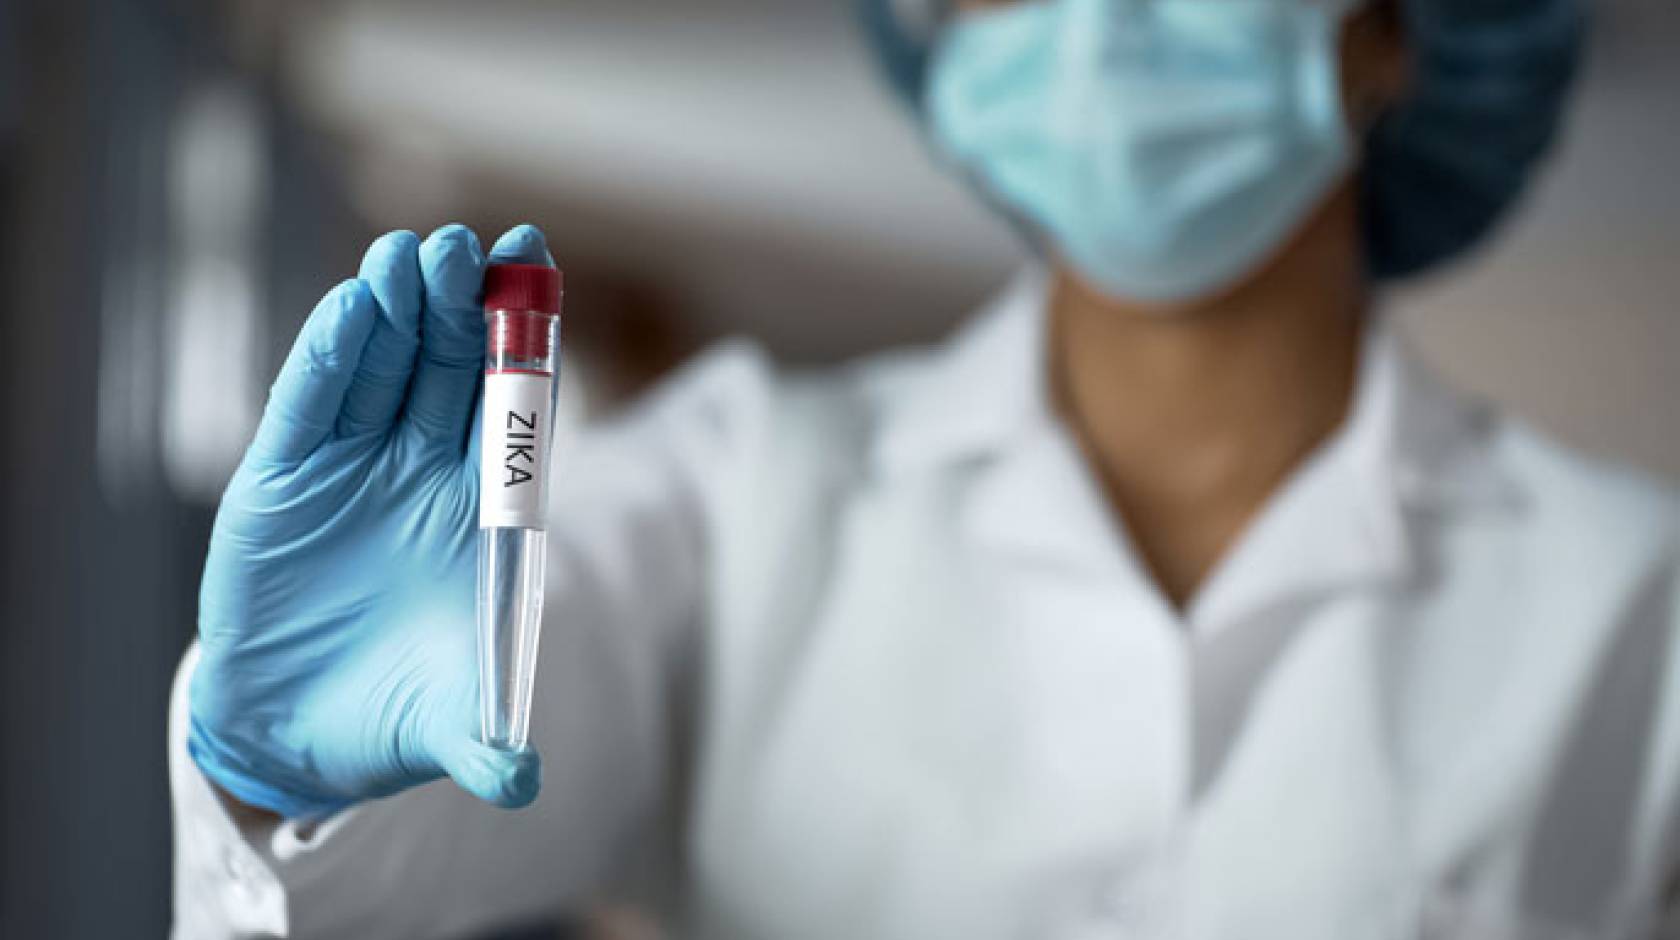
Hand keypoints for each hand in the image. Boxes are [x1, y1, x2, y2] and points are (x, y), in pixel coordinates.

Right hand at [189, 224, 554, 817]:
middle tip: (470, 247)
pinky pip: (312, 408)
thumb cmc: (395, 714)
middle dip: (461, 307)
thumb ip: (487, 743)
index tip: (539, 267)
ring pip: (384, 371)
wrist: (300, 736)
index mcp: (482, 511)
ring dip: (397, 312)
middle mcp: (422, 475)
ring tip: (412, 256)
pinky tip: (352, 312)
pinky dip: (330, 361)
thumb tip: (522, 783)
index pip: (514, 409)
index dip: (525, 341)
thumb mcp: (450, 724)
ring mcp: (353, 471)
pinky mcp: (284, 481)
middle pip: (451, 371)